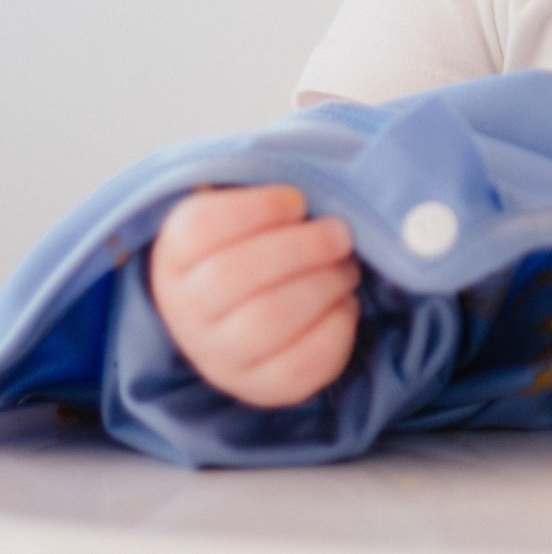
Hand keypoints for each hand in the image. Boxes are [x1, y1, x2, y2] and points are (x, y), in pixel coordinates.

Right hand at [149, 184, 360, 407]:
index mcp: (177, 253)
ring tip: (345, 268)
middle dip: (303, 247)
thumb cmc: (258, 243)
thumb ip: (277, 197)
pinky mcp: (260, 386)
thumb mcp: (252, 210)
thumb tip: (328, 194)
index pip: (201, 226)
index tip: (298, 201)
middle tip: (339, 233)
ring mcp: (219, 354)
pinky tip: (343, 304)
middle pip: (235, 274)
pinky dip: (336, 326)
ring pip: (267, 321)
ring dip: (323, 284)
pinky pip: (300, 364)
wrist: (243, 313)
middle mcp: (186, 309)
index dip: (260, 208)